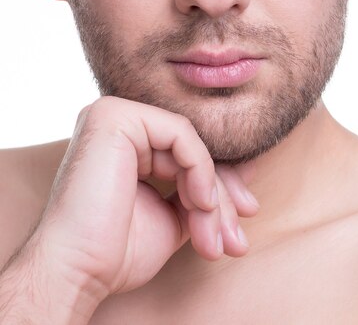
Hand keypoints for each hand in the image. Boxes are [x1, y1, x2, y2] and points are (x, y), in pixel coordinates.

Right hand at [6, 96, 258, 317]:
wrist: (77, 273)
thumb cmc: (116, 251)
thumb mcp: (177, 215)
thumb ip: (207, 189)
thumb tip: (250, 165)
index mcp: (127, 140)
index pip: (190, 152)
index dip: (221, 185)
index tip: (244, 216)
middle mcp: (119, 120)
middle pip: (193, 148)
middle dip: (222, 196)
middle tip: (236, 239)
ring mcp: (114, 114)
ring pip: (192, 144)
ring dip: (213, 194)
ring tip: (215, 235)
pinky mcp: (115, 117)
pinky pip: (182, 135)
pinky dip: (200, 170)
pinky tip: (200, 204)